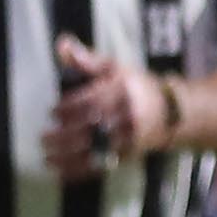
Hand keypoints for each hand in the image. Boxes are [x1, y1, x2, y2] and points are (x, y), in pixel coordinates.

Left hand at [42, 35, 174, 177]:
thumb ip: (87, 60)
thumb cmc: (138, 87)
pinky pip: (101, 165)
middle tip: (43, 138)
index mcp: (122, 92)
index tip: (53, 113)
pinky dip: (79, 171)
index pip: (91, 102)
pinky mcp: (128, 155)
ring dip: (67, 156)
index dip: (68, 109)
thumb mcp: (115, 69)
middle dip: (63, 136)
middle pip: (90, 128)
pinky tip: (61, 172)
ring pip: (94, 150)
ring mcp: (128, 138)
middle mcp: (126, 116)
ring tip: (47, 157)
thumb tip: (62, 43)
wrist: (173, 112)